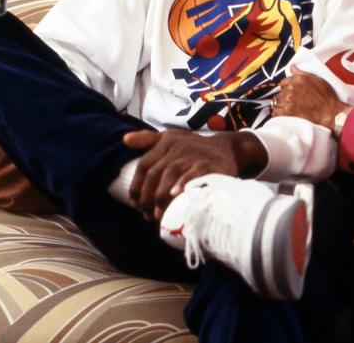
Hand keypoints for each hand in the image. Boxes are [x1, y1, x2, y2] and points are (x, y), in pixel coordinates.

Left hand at [122, 129, 266, 219]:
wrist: (228, 148)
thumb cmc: (194, 148)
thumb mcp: (171, 138)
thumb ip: (148, 139)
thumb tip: (124, 139)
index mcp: (165, 142)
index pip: (144, 166)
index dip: (137, 187)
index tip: (136, 205)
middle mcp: (177, 147)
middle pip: (155, 173)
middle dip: (148, 197)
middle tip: (148, 215)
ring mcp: (193, 154)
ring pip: (170, 174)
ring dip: (161, 196)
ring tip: (159, 215)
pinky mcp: (208, 163)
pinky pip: (193, 173)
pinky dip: (183, 184)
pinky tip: (176, 196)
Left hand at [274, 66, 351, 128]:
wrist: (329, 111)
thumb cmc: (326, 97)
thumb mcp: (316, 79)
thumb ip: (301, 73)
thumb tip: (292, 68)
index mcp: (297, 79)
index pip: (283, 82)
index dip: (286, 88)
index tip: (289, 92)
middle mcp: (291, 88)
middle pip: (280, 92)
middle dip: (284, 96)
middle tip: (291, 101)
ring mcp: (288, 99)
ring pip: (277, 102)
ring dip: (280, 105)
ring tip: (288, 108)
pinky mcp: (288, 111)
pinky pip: (276, 112)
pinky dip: (278, 113)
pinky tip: (283, 114)